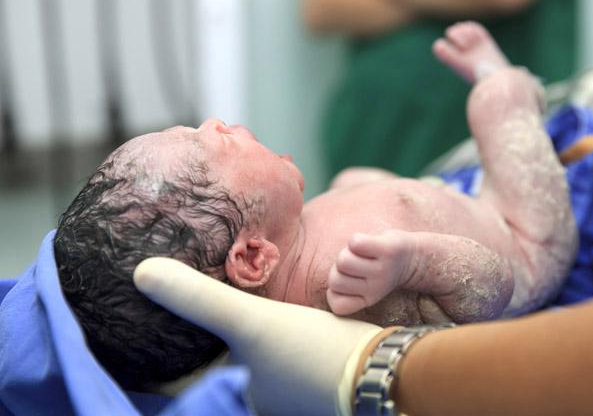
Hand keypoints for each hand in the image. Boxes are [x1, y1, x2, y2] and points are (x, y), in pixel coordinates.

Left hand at [134, 258, 383, 415]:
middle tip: (162, 308)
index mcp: (230, 393)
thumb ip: (198, 298)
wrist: (382, 366)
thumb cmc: (310, 353)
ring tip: (201, 301)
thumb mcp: (249, 321)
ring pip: (234, 357)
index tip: (132, 328)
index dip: (152, 355)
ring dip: (219, 334)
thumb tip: (141, 273)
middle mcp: (249, 396)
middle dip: (185, 341)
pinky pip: (260, 349)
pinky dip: (248, 330)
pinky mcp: (299, 372)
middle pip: (205, 366)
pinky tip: (252, 306)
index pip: (174, 380)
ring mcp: (276, 387)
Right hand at [327, 230, 416, 315]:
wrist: (415, 257)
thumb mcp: (363, 288)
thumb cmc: (379, 268)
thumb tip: (302, 284)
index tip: (350, 282)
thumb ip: (342, 287)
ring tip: (362, 254)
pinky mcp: (387, 250)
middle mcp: (375, 288)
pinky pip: (355, 242)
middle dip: (339, 268)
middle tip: (357, 264)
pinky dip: (357, 239)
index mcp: (367, 299)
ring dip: (347, 252)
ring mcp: (382, 269)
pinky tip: (368, 243)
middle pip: (334, 279)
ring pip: (342, 260)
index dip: (336, 291)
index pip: (335, 304)